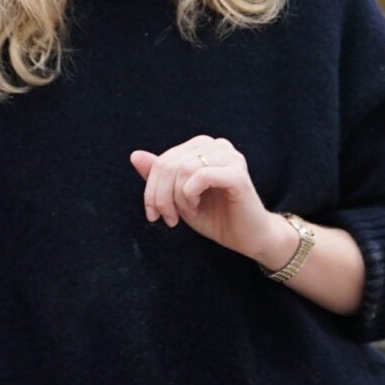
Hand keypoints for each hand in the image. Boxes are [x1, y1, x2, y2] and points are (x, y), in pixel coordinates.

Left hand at [130, 135, 281, 262]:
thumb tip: (135, 155)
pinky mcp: (237, 173)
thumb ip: (159, 176)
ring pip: (183, 169)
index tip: (154, 215)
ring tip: (188, 213)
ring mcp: (229, 156)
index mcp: (202, 147)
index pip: (163, 161)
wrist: (249, 238)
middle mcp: (216, 145)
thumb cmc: (216, 217)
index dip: (151, 189)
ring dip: (177, 198)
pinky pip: (200, 176)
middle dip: (160, 197)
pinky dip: (190, 196)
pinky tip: (196, 208)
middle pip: (169, 164)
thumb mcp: (179, 198)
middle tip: (168, 219)